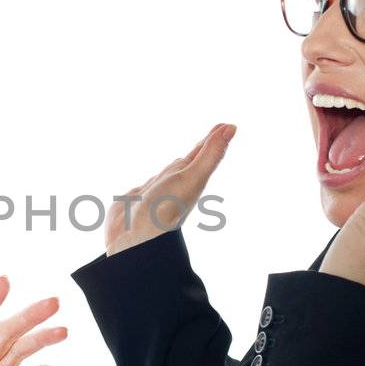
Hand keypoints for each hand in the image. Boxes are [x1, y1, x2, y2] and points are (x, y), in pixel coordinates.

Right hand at [104, 123, 236, 255]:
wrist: (132, 240)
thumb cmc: (164, 210)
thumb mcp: (191, 178)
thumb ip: (210, 155)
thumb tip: (232, 128)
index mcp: (190, 179)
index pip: (205, 153)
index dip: (215, 138)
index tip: (226, 126)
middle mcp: (175, 184)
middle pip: (192, 161)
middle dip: (202, 147)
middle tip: (215, 133)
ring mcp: (156, 192)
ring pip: (171, 172)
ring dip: (180, 164)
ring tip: (188, 157)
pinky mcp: (138, 199)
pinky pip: (149, 184)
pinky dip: (154, 178)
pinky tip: (154, 182)